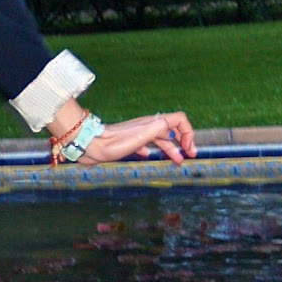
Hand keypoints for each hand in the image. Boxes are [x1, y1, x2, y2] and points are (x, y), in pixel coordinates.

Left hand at [81, 112, 196, 166]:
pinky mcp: (128, 143)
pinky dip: (152, 151)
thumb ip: (159, 129)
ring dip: (171, 149)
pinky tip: (150, 156)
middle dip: (183, 142)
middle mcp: (147, 127)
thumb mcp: (141, 135)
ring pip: (160, 139)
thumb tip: (174, 129)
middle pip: (172, 131)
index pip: (179, 120)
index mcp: (152, 123)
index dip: (188, 132)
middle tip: (190, 156)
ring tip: (177, 161)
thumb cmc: (114, 142)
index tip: (188, 148)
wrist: (90, 145)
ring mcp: (137, 134)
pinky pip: (145, 145)